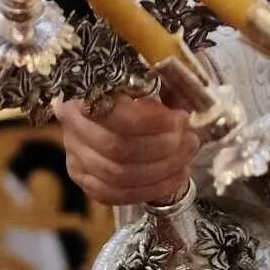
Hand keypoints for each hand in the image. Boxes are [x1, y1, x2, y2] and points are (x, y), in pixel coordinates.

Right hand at [55, 95, 197, 207]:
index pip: (115, 115)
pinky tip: (173, 178)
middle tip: (190, 140)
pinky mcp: (82, 178)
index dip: (152, 122)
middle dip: (162, 149)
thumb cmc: (136, 84)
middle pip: (117, 149)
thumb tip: (197, 103)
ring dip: (160, 172)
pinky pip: (113, 195)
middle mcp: (72, 125)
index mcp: (85, 91)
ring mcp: (75, 155)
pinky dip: (148, 190)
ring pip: (117, 176)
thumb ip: (169, 83)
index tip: (181, 118)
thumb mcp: (150, 74)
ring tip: (186, 159)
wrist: (109, 102)